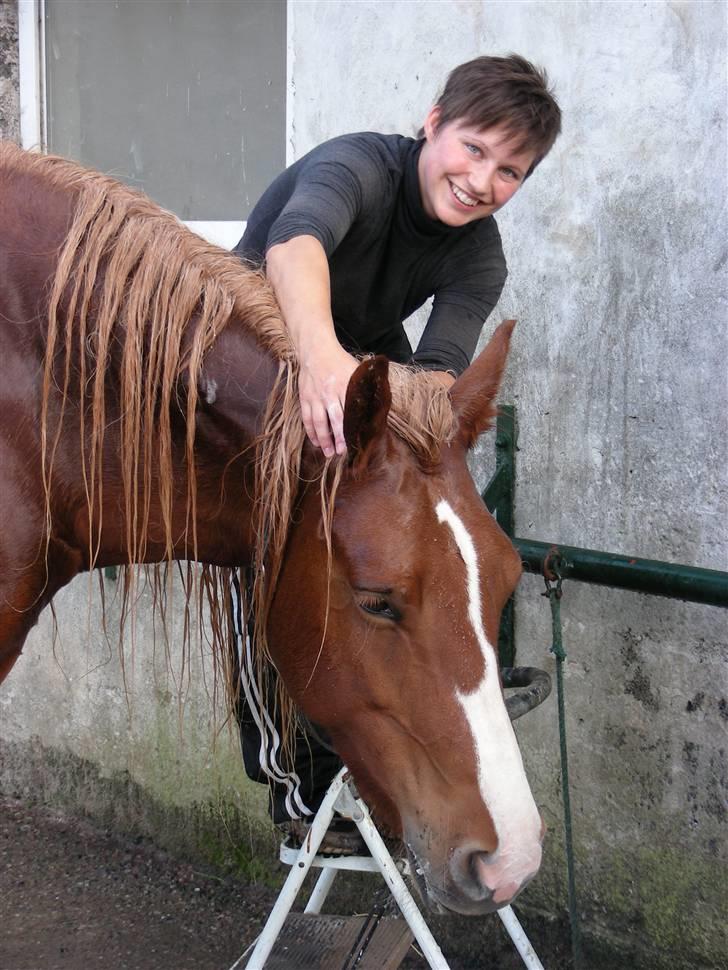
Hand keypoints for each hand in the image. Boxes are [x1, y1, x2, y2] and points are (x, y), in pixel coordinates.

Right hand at [298, 341, 358, 456]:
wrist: (316, 350)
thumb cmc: (340, 362)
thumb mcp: (356, 371)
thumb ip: (366, 387)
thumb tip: (379, 402)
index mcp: (344, 386)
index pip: (349, 411)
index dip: (351, 428)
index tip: (356, 441)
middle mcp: (329, 393)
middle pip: (334, 419)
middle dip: (337, 438)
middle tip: (341, 452)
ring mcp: (315, 397)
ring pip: (318, 422)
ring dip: (323, 439)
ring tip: (328, 453)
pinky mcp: (305, 398)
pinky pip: (307, 418)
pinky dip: (310, 431)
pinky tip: (316, 441)